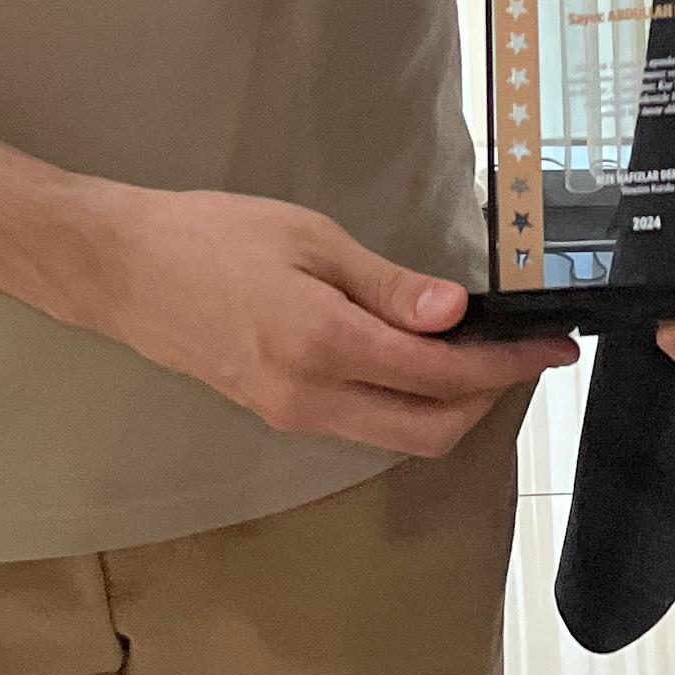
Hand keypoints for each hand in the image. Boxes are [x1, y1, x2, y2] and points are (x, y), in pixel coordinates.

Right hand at [49, 184, 573, 454]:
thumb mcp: (310, 239)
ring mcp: (293, 417)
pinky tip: (419, 359)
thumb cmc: (213, 236)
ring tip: (480, 353)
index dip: (507, 366)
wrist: (122, 271)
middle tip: (520, 352)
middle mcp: (313, 400)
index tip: (552, 348)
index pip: (443, 376)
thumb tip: (457, 315)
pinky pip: (363, 425)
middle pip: (430, 432)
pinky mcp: (277, 414)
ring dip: (448, 406)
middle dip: (487, 399)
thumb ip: (387, 285)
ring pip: (397, 437)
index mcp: (326, 348)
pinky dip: (406, 403)